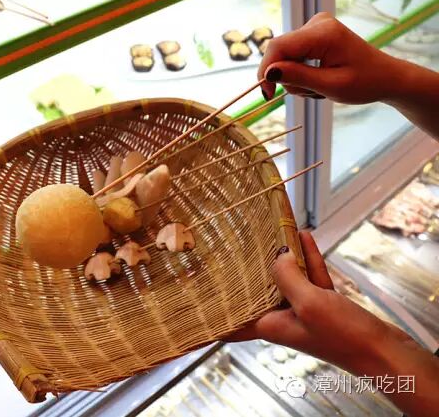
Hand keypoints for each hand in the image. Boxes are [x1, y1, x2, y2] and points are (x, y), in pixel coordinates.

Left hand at [233, 232, 410, 371]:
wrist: (385, 353)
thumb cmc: (344, 336)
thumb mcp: (309, 302)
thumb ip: (287, 276)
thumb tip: (277, 256)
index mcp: (269, 325)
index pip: (232, 322)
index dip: (216, 312)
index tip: (198, 297)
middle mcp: (282, 319)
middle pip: (259, 291)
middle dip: (250, 269)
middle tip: (234, 246)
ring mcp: (304, 312)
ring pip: (287, 279)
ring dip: (283, 256)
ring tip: (273, 230)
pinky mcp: (325, 306)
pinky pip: (311, 278)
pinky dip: (309, 259)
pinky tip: (304, 237)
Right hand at [258, 12, 402, 103]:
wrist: (386, 77)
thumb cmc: (365, 83)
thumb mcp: (330, 86)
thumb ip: (298, 77)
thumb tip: (268, 73)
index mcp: (323, 33)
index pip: (279, 47)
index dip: (266, 70)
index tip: (266, 94)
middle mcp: (317, 23)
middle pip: (280, 52)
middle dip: (287, 77)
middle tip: (310, 93)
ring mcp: (315, 27)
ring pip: (285, 57)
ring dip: (296, 78)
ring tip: (319, 87)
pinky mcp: (313, 34)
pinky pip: (292, 56)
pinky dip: (300, 72)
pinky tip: (318, 79)